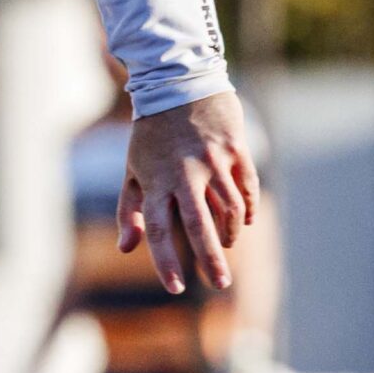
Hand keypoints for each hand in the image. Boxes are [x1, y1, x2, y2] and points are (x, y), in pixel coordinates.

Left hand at [118, 89, 258, 294]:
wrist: (179, 85)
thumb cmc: (151, 135)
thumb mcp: (133, 169)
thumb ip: (130, 210)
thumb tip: (126, 248)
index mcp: (154, 180)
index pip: (157, 228)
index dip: (165, 260)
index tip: (174, 288)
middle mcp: (183, 173)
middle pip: (197, 224)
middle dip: (209, 258)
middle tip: (220, 285)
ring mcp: (211, 161)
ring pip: (228, 208)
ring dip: (229, 233)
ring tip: (227, 246)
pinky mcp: (235, 149)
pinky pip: (247, 187)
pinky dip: (247, 208)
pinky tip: (244, 221)